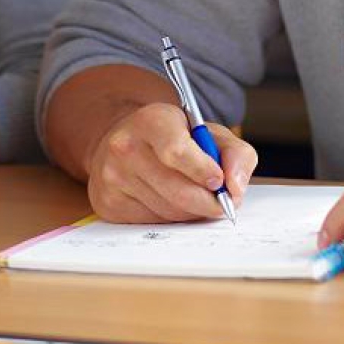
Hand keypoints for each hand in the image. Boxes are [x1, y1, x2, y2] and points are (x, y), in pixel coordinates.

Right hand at [85, 102, 257, 222]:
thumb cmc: (172, 137)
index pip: (176, 151)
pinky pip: (152, 223)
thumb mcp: (207, 133)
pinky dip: (171, 218)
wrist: (123, 140)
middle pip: (177, 191)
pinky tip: (171, 201)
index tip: (220, 182)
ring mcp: (112, 176)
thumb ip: (235, 153)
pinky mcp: (108, 202)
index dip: (203, 171)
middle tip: (223, 203)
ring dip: (192, 212)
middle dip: (208, 203)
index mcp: (151, 121)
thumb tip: (236, 187)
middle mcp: (125, 146)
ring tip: (197, 198)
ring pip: (168, 211)